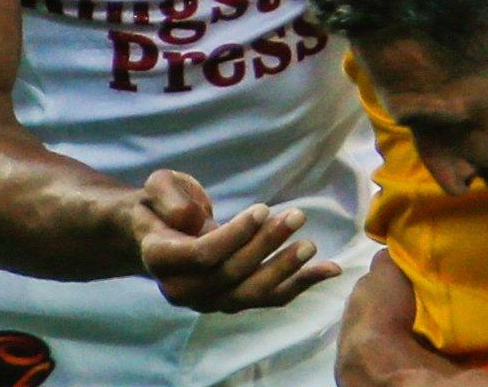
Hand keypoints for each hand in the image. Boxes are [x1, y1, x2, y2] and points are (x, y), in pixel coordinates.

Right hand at [132, 169, 341, 312]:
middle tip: (297, 215)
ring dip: (285, 270)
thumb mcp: (158, 186)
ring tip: (310, 244)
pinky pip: (268, 298)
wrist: (158, 232)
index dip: (235, 235)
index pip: (203, 256)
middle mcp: (183, 290)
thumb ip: (169, 197)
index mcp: (161, 259)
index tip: (262, 209)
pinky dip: (300, 285)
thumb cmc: (161, 203)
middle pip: (231, 275)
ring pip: (251, 294)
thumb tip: (192, 219)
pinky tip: (330, 269)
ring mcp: (209, 300)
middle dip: (266, 245)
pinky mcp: (232, 300)